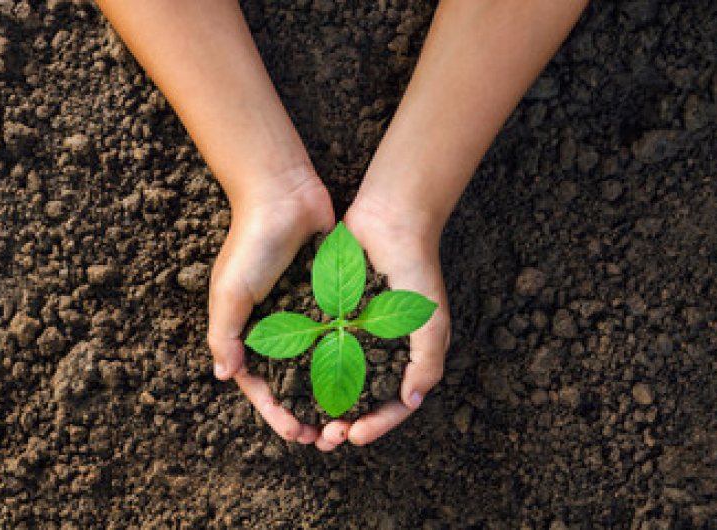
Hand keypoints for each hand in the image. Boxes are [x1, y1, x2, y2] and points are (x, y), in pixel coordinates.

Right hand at [207, 172, 333, 443]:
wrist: (285, 195)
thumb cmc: (251, 243)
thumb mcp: (229, 291)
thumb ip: (225, 334)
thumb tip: (225, 376)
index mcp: (248, 331)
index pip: (261, 385)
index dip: (276, 413)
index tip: (297, 434)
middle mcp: (276, 328)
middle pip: (292, 383)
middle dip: (307, 411)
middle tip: (328, 437)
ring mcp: (304, 315)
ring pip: (319, 365)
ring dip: (331, 393)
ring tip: (348, 418)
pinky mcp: (328, 299)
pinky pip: (340, 336)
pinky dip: (350, 358)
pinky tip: (368, 381)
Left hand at [314, 196, 450, 450]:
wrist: (389, 220)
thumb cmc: (416, 270)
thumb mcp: (430, 320)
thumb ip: (426, 362)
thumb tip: (411, 401)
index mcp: (405, 356)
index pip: (393, 404)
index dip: (376, 424)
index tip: (354, 436)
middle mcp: (378, 350)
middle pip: (359, 399)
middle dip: (342, 422)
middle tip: (324, 438)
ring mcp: (352, 334)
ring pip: (332, 380)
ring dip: (318, 404)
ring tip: (302, 422)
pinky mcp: (328, 316)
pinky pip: (313, 348)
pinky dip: (302, 368)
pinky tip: (286, 384)